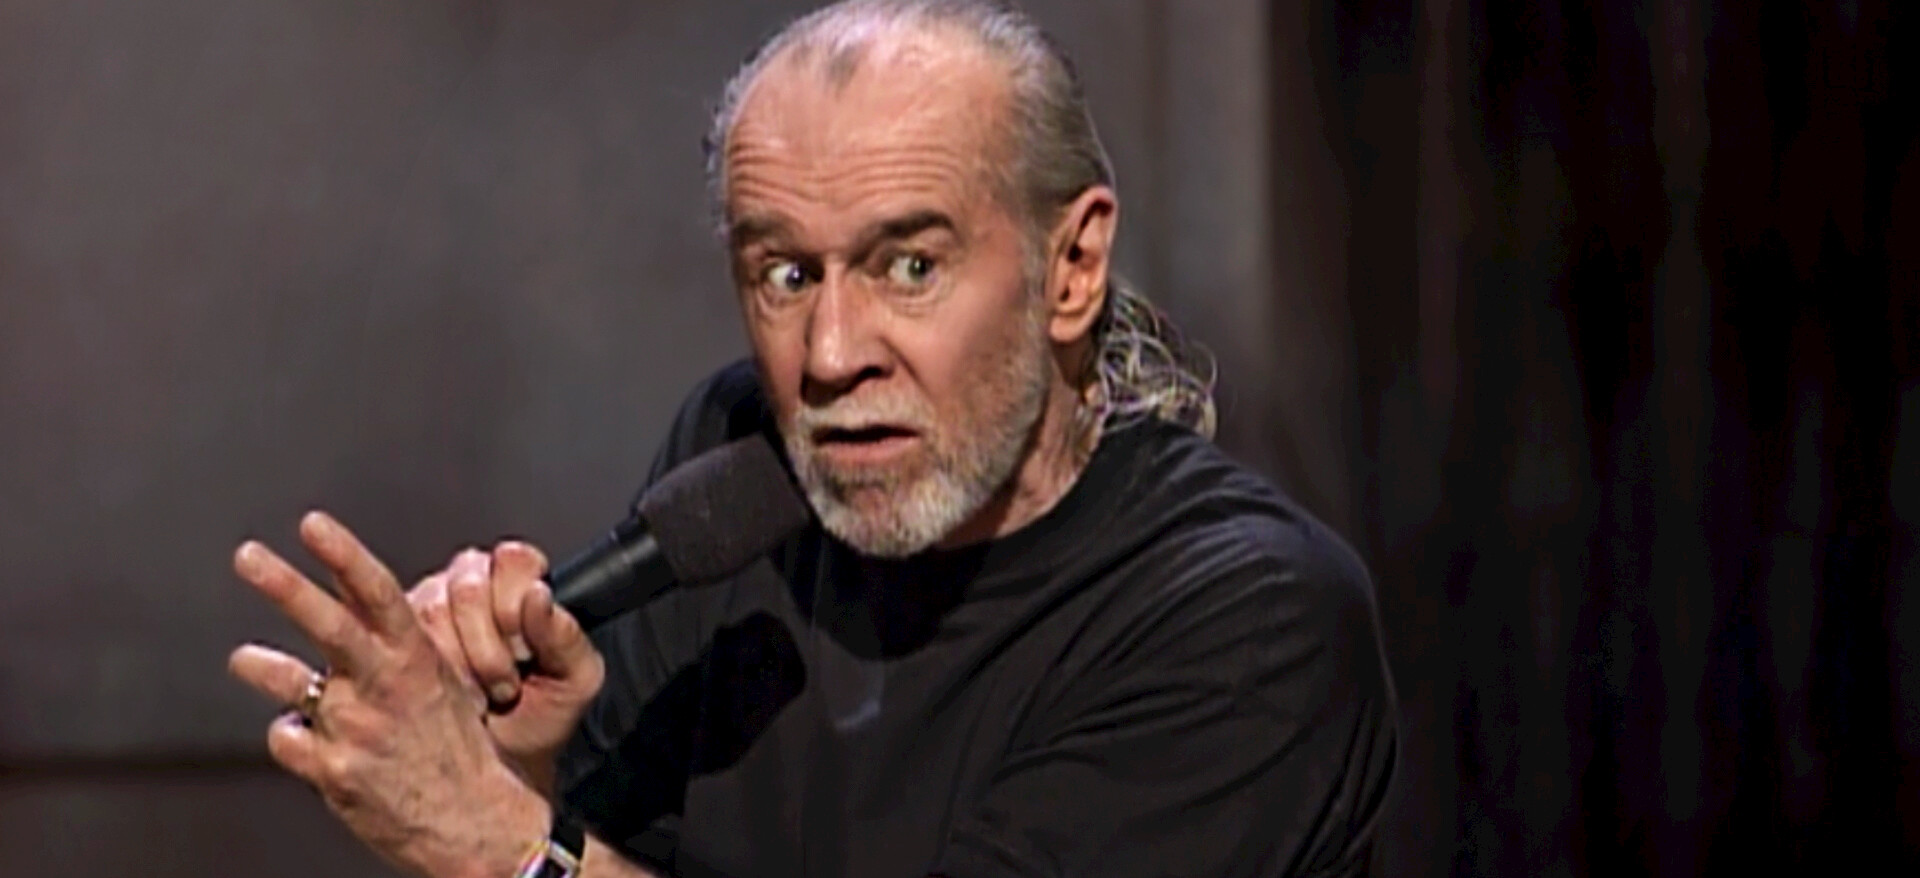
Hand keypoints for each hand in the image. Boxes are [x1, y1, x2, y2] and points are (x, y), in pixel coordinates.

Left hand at [228, 511, 547, 877]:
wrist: (475, 824)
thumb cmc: (459, 751)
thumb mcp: (442, 684)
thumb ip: (390, 646)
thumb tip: (343, 601)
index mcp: (418, 661)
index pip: (378, 595)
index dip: (344, 555)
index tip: (314, 524)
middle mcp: (383, 689)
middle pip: (330, 625)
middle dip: (286, 585)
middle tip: (248, 554)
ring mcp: (355, 730)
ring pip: (291, 684)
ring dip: (263, 666)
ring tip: (245, 658)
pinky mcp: (332, 773)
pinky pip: (289, 740)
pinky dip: (295, 738)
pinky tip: (312, 744)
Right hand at [409, 542, 605, 791]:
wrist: (499, 771)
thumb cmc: (536, 721)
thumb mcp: (573, 681)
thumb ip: (566, 635)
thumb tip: (539, 597)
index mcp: (515, 586)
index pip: (513, 559)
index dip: (518, 604)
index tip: (526, 647)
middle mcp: (466, 589)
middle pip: (468, 583)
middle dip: (490, 643)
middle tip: (505, 681)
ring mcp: (423, 612)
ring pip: (432, 609)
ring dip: (461, 664)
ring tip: (482, 696)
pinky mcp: (390, 642)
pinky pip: (398, 640)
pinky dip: (428, 677)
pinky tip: (452, 700)